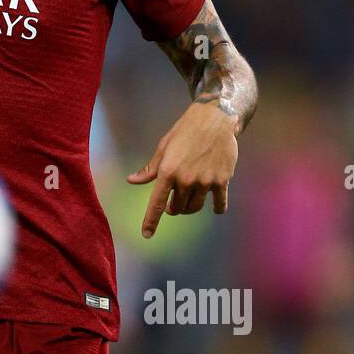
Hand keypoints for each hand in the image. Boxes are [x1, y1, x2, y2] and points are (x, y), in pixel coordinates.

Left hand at [127, 102, 238, 238]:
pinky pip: (219, 204)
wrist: (215, 119)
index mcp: (168, 171)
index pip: (157, 203)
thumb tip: (131, 180)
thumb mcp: (163, 148)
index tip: (146, 235)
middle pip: (177, 208)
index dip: (151, 221)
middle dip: (173, 208)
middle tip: (174, 203)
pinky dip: (216, 208)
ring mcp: (205, 181)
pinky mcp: (222, 180)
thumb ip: (150, 169)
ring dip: (189, 208)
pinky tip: (214, 207)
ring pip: (195, 207)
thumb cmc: (185, 132)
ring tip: (188, 200)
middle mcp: (186, 179)